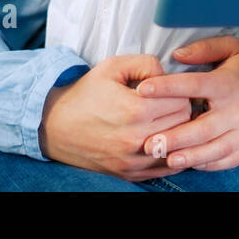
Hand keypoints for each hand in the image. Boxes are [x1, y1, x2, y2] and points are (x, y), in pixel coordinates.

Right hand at [38, 54, 192, 180]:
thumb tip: (170, 77)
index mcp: (135, 109)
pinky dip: (172, 153)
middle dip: (181, 109)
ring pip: (178, 146)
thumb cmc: (86, 93)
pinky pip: (167, 168)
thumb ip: (147, 63)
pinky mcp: (129, 174)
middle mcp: (136, 139)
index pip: (181, 101)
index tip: (170, 89)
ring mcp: (132, 161)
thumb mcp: (113, 66)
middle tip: (169, 103)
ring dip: (178, 132)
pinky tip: (164, 139)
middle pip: (183, 123)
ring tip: (167, 120)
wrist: (54, 126)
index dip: (179, 91)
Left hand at [132, 36, 238, 170]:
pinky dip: (209, 164)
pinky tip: (191, 163)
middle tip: (150, 143)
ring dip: (190, 156)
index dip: (167, 87)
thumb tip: (175, 55)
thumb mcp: (232, 47)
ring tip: (167, 160)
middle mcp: (236, 109)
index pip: (193, 85)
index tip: (143, 90)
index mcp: (227, 83)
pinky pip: (228, 159)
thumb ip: (204, 49)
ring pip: (214, 149)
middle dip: (175, 137)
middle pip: (202, 128)